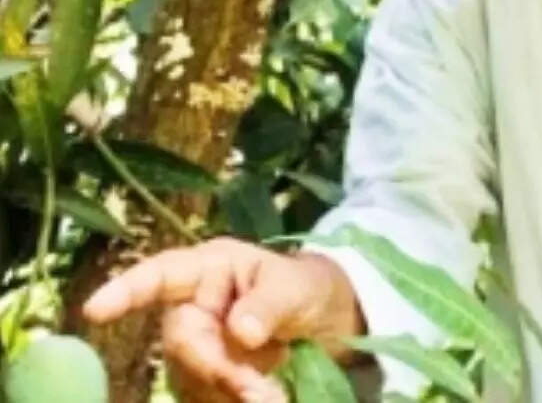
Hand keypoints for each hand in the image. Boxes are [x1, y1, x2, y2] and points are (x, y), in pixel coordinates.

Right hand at [83, 238, 360, 402]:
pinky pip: (204, 395)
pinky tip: (268, 395)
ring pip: (191, 376)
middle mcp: (193, 306)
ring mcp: (197, 343)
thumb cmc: (304, 286)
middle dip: (217, 368)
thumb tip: (242, 330)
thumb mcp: (296, 287)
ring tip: (274, 394)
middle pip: (181, 341)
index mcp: (209, 269)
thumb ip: (269, 304)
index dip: (126, 291)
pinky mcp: (206, 375)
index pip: (160, 274)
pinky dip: (232, 400)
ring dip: (230, 390)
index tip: (95, 310)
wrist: (327, 320)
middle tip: (261, 392)